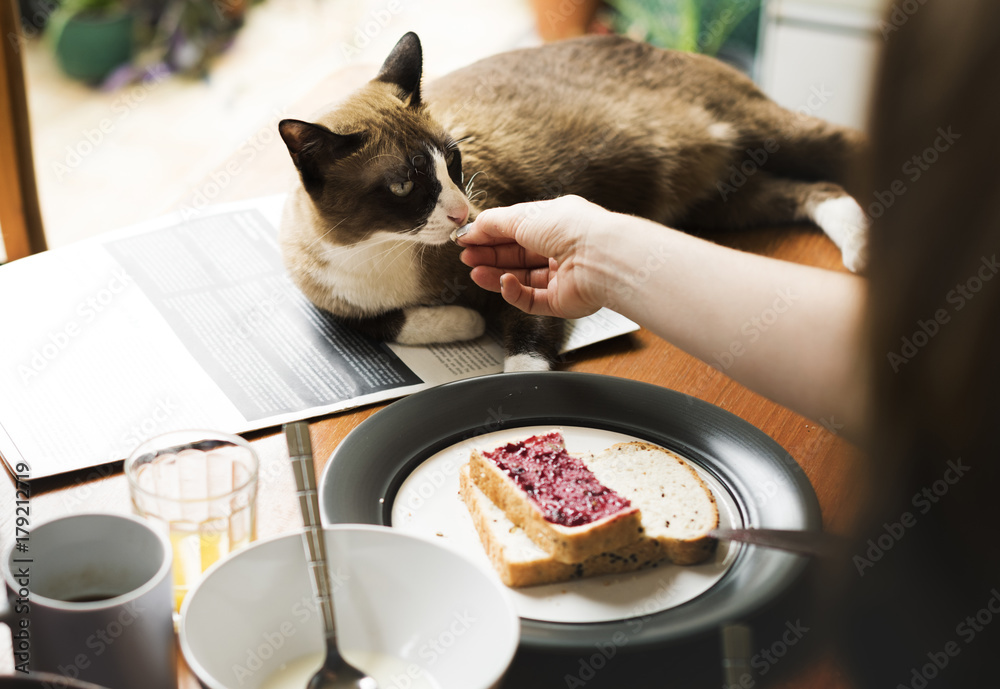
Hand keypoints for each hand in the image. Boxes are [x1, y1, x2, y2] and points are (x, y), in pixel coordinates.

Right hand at [457, 196, 610, 318]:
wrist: (601, 257)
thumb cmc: (571, 228)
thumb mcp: (523, 215)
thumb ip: (493, 223)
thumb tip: (471, 228)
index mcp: (555, 224)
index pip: (517, 230)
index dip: (490, 235)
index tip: (466, 238)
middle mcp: (560, 249)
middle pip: (517, 256)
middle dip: (490, 255)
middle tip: (467, 256)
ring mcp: (561, 277)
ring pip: (521, 279)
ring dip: (496, 274)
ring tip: (474, 272)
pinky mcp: (561, 302)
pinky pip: (531, 299)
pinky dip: (514, 292)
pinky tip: (503, 282)